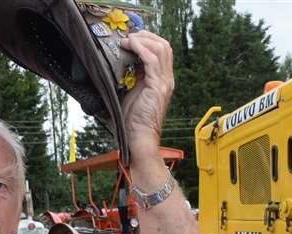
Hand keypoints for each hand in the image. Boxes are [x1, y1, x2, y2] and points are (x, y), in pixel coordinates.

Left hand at [119, 30, 172, 163]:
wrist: (139, 139)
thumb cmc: (134, 120)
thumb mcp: (133, 91)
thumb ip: (133, 75)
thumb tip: (124, 59)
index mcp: (163, 80)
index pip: (162, 51)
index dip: (148, 40)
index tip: (131, 38)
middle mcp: (167, 80)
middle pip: (164, 45)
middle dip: (146, 36)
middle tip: (129, 37)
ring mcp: (164, 83)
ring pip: (160, 48)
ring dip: (142, 40)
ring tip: (127, 41)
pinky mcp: (157, 86)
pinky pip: (151, 58)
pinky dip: (139, 48)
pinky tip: (128, 46)